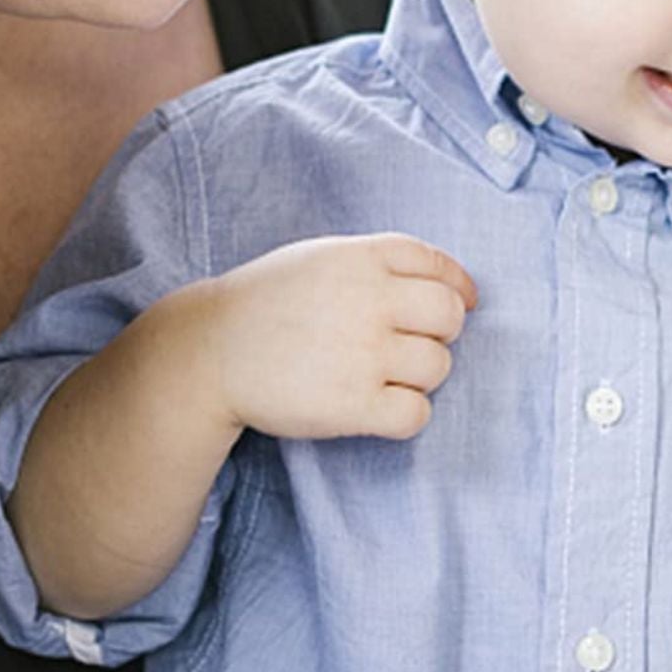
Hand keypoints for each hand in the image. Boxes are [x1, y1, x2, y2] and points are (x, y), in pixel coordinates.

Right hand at [192, 234, 475, 441]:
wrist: (210, 351)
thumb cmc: (267, 303)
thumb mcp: (319, 258)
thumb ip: (378, 263)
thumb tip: (453, 287)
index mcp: (360, 258)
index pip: (437, 265)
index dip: (458, 286)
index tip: (462, 303)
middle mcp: (367, 300)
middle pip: (448, 317)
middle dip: (441, 332)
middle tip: (412, 343)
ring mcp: (363, 353)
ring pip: (438, 366)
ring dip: (420, 375)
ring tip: (383, 375)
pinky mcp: (354, 404)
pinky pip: (416, 414)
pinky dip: (407, 414)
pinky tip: (380, 406)